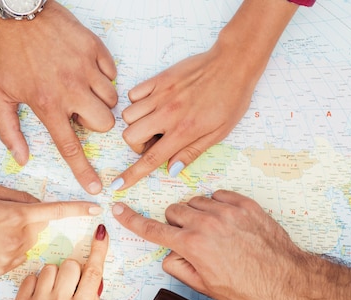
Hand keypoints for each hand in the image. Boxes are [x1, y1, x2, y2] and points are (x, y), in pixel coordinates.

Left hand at [0, 1, 117, 193]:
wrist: (15, 11)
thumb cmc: (4, 52)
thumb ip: (9, 130)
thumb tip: (22, 158)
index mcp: (47, 104)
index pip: (71, 146)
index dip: (84, 171)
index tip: (96, 187)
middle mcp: (71, 88)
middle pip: (104, 123)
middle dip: (96, 123)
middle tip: (80, 111)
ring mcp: (86, 67)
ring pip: (112, 99)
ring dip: (99, 100)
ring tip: (80, 88)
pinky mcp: (94, 48)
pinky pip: (112, 72)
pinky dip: (103, 76)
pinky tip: (84, 69)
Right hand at [0, 184, 100, 275]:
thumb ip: (20, 197)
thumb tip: (38, 205)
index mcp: (16, 215)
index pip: (54, 211)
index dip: (77, 209)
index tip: (96, 208)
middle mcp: (18, 238)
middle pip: (39, 227)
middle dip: (29, 221)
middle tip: (3, 218)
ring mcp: (11, 257)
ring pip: (29, 242)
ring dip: (19, 236)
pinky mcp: (3, 269)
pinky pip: (18, 255)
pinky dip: (10, 249)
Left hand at [0, 224, 108, 299]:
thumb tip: (93, 285)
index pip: (93, 272)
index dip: (99, 249)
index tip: (100, 232)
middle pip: (70, 264)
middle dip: (74, 270)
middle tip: (71, 285)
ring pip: (50, 268)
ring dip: (55, 276)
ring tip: (53, 293)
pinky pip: (30, 278)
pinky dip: (36, 283)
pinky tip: (39, 297)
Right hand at [111, 0, 296, 190]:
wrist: (233, 63)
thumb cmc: (230, 100)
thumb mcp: (218, 133)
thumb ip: (191, 152)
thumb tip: (172, 170)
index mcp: (183, 131)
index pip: (150, 158)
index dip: (131, 175)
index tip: (117, 184)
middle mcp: (167, 113)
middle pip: (130, 135)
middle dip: (137, 144)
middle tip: (155, 141)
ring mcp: (160, 94)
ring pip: (128, 115)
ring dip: (137, 124)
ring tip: (155, 122)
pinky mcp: (159, 79)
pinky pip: (133, 94)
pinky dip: (137, 103)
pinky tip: (154, 104)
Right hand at [112, 190, 309, 299]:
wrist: (287, 279)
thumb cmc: (248, 288)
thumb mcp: (206, 286)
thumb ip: (179, 267)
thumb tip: (169, 254)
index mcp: (192, 245)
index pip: (153, 229)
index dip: (132, 220)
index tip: (118, 209)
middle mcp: (205, 223)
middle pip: (173, 211)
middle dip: (176, 223)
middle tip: (191, 239)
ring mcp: (226, 210)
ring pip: (194, 202)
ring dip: (196, 214)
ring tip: (213, 232)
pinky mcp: (244, 204)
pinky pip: (218, 195)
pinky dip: (217, 206)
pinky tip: (227, 222)